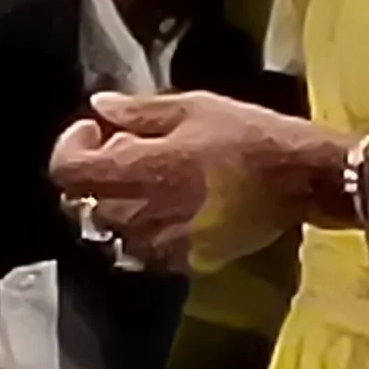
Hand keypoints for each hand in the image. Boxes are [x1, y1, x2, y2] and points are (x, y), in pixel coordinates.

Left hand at [47, 90, 342, 275]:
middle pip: (82, 205)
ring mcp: (161, 244)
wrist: (300, 178)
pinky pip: (141, 252)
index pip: (69, 171)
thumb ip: (139, 111)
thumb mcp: (194, 107)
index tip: (95, 130)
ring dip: (115, 206)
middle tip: (124, 151)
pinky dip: (142, 231)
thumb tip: (100, 107)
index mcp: (140, 169)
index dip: (72, 146)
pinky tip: (169, 209)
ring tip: (146, 183)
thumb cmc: (249, 135)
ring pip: (109, 233)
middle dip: (95, 176)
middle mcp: (141, 214)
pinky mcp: (183, 262)